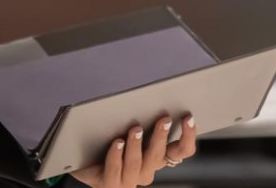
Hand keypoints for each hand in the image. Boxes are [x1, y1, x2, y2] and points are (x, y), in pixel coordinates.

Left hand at [66, 113, 196, 186]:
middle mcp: (146, 171)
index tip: (188, 117)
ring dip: (137, 144)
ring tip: (135, 128)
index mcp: (156, 158)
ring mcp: (128, 180)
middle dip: (162, 136)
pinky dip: (116, 155)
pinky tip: (116, 142)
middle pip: (159, 156)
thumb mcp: (132, 131)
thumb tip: (150, 96)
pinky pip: (114, 170)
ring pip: (137, 163)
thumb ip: (143, 121)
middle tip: (163, 119)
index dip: (188, 136)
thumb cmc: (111, 143)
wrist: (87, 166)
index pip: (182, 151)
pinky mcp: (108, 184)